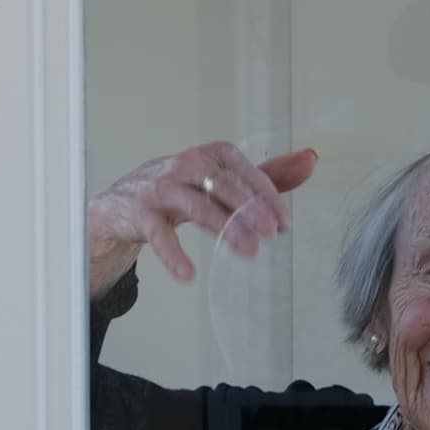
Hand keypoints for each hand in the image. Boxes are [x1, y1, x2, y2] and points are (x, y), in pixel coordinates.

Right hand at [90, 141, 319, 296]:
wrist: (119, 204)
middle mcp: (186, 165)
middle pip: (223, 184)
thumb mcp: (219, 180)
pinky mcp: (141, 213)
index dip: (266, 193)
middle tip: (271, 231)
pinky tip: (188, 274)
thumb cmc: (175, 188)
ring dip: (225, 228)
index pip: (244, 169)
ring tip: (247, 251)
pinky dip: (174, 256)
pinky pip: (160, 235)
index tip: (283, 220)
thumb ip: (264, 175)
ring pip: (197, 206)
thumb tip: (309, 160)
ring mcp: (162, 188)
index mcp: (210, 154)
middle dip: (250, 207)